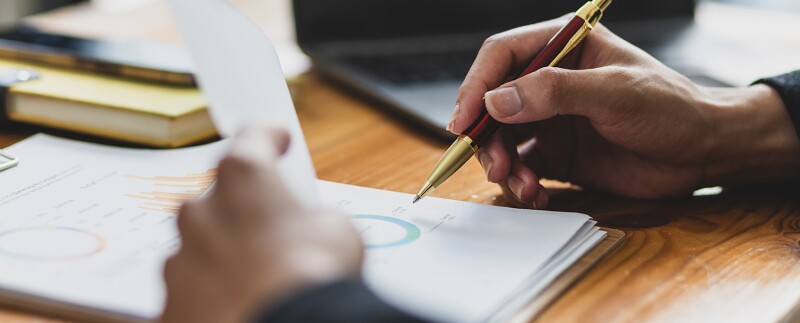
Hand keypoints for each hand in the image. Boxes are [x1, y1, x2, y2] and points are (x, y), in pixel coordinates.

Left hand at [160, 128, 362, 322]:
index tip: (276, 139)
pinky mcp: (168, 306)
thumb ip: (313, 217)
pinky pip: (190, 294)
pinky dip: (209, 298)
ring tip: (256, 282)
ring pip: (198, 250)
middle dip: (242, 212)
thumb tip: (311, 228)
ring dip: (223, 258)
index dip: (267, 137)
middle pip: (217, 200)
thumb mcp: (337, 230)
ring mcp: (178, 261)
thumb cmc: (314, 274)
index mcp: (243, 179)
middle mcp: (199, 212)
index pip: (251, 140)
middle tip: (272, 232)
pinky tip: (236, 307)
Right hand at [449, 16, 799, 207]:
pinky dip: (520, 182)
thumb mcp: (615, 93)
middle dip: (486, 135)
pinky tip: (535, 194)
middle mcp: (550, 81)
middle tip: (493, 164)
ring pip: (502, 137)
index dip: (476, 86)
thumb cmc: (671, 108)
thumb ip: (555, 92)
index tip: (463, 121)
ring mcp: (551, 118)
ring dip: (501, 163)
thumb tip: (496, 101)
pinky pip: (522, 166)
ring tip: (519, 184)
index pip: (502, 56)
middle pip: (493, 101)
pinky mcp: (557, 153)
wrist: (703, 153)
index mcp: (563, 47)